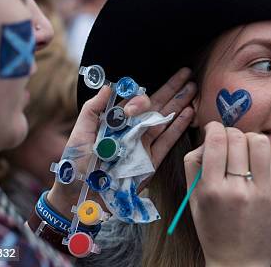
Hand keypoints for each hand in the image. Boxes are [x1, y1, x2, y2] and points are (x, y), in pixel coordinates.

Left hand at [48, 67, 196, 217]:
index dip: (142, 97)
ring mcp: (144, 145)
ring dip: (180, 103)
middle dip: (172, 89)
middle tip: (187, 73)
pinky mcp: (151, 161)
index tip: (135, 106)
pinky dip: (178, 127)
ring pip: (165, 120)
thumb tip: (108, 86)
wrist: (80, 196)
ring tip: (194, 88)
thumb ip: (93, 110)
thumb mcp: (80, 134)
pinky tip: (189, 112)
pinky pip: (167, 141)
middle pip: (156, 106)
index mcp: (116, 123)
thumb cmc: (76, 165)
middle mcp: (132, 131)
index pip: (135, 103)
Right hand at [184, 122, 270, 266]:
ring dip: (249, 140)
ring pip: (260, 142)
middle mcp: (238, 189)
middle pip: (238, 138)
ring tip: (244, 150)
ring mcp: (262, 192)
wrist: (240, 262)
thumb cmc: (213, 229)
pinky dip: (261, 158)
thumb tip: (208, 138)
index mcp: (212, 190)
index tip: (213, 130)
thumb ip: (194, 165)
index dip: (214, 128)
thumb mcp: (193, 200)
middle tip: (228, 141)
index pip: (217, 140)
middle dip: (230, 133)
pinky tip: (255, 168)